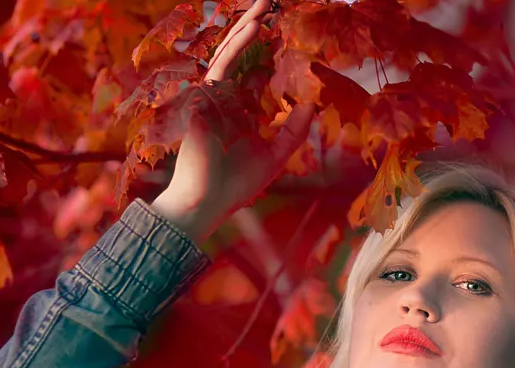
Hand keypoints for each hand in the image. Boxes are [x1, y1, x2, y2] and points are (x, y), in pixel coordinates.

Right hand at [154, 0, 316, 241]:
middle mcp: (226, 100)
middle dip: (256, 33)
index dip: (271, 57)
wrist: (206, 201)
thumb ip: (292, 131)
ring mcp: (213, 95)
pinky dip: (238, 44)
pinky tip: (253, 26)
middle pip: (242, 58)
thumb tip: (312, 105)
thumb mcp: (275, 156)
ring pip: (231, 53)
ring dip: (247, 28)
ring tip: (264, 5)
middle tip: (273, 6)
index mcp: (241, 114)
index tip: (288, 37)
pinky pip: (222, 63)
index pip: (256, 77)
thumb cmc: (236, 186)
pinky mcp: (203, 95)